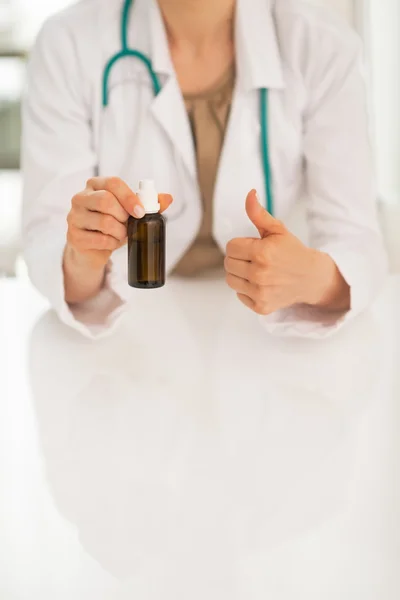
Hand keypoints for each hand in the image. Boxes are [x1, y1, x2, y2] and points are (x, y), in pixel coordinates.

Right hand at [66, 177, 172, 269]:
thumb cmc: (111, 225)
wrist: (92, 250)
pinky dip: (112, 243)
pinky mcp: (74, 236)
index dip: (129, 197)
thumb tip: (169, 198)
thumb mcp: (130, 213)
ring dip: (120, 231)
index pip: (113, 183)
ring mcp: (74, 216)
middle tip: (129, 224)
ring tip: (121, 234)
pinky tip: (112, 242)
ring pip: (104, 221)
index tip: (141, 212)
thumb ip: (149, 204)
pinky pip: (100, 239)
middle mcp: (80, 197)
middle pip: (106, 200)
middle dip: (124, 216)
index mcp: (95, 185)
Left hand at [225, 190, 349, 314]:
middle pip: (228, 263)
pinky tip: (261, 284)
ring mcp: (260, 292)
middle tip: (256, 258)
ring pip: (230, 280)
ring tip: (256, 271)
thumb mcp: (277, 230)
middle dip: (239, 258)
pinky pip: (240, 295)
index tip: (254, 246)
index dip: (241, 244)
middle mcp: (260, 274)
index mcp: (262, 252)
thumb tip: (249, 194)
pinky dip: (247, 290)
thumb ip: (258, 213)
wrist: (312, 278)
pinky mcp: (261, 306)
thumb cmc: (292, 252)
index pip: (231, 247)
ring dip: (240, 274)